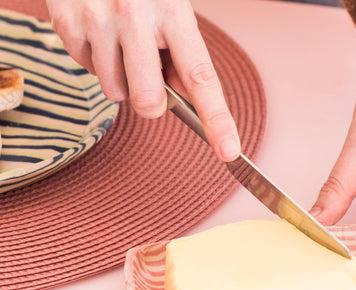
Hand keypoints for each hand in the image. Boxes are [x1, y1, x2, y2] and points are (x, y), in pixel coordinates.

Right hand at [46, 0, 239, 160]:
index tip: (229, 151)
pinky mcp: (68, 22)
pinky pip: (86, 70)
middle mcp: (135, 15)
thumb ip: (180, 54)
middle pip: (148, 102)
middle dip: (150, 100)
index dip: (217, 120)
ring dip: (120, 77)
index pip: (200, 78)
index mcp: (173, 11)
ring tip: (120, 39)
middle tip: (147, 70)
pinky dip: (95, 58)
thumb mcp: (169, 8)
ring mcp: (98, 18)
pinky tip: (99, 31)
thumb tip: (182, 99)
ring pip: (115, 92)